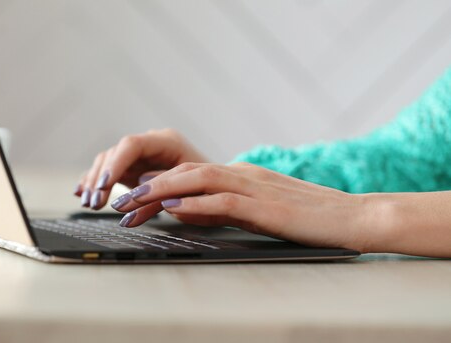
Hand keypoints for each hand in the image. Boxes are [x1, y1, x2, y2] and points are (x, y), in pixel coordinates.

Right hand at [75, 129, 207, 209]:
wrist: (214, 185)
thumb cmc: (208, 186)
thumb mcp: (193, 186)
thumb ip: (168, 185)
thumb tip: (142, 187)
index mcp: (166, 141)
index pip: (132, 145)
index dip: (115, 164)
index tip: (105, 185)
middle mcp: (149, 143)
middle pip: (115, 153)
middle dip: (100, 178)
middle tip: (94, 202)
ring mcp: (138, 155)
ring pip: (107, 161)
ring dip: (94, 183)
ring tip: (89, 204)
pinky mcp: (131, 167)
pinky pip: (107, 170)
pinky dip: (93, 181)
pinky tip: (81, 192)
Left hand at [111, 162, 372, 251]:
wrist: (352, 217)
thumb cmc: (307, 218)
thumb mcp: (257, 211)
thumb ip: (224, 208)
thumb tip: (186, 211)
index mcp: (240, 175)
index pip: (190, 174)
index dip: (156, 184)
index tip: (130, 198)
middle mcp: (242, 174)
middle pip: (185, 173)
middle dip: (148, 186)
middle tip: (118, 199)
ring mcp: (254, 188)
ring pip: (198, 180)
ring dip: (161, 190)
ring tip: (132, 201)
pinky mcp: (266, 206)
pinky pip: (224, 201)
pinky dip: (195, 203)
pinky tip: (173, 208)